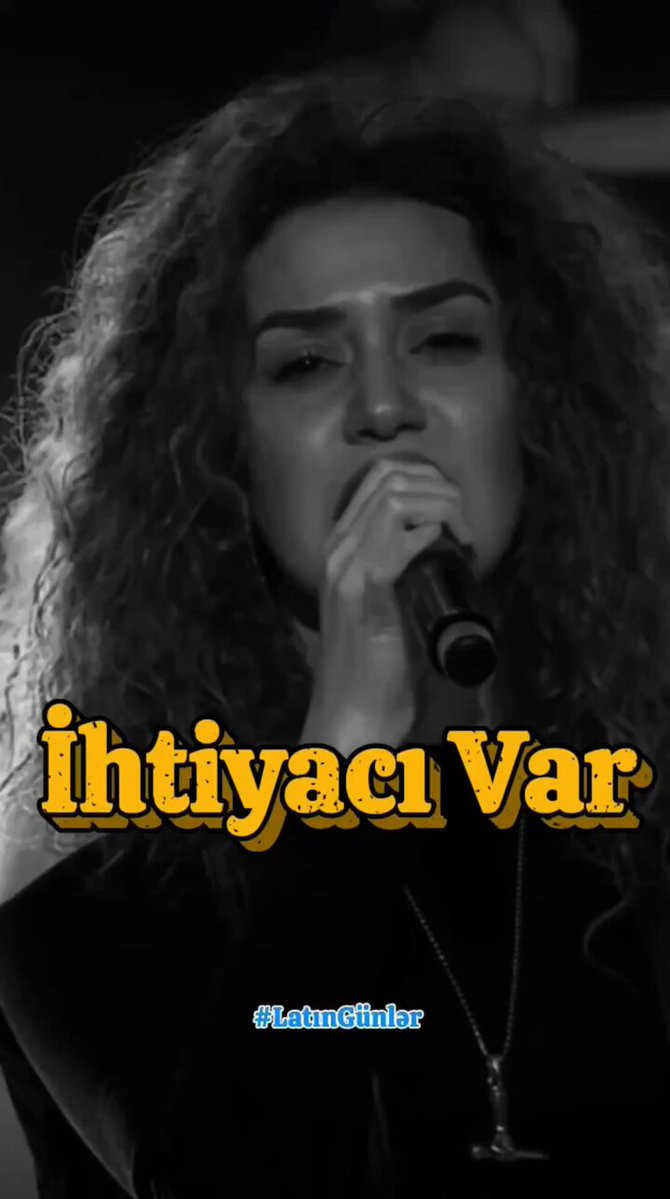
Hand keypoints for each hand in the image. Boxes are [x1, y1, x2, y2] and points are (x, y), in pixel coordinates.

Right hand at [300, 457, 471, 754]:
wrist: (354, 712)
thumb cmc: (378, 666)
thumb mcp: (389, 606)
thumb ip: (403, 572)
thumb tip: (446, 548)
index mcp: (341, 548)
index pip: (378, 479)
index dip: (427, 480)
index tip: (456, 511)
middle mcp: (338, 550)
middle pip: (387, 477)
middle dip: (439, 486)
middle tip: (465, 521)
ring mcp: (347, 569)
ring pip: (394, 499)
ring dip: (441, 506)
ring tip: (462, 535)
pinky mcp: (364, 592)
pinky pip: (397, 538)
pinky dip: (430, 532)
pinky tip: (449, 547)